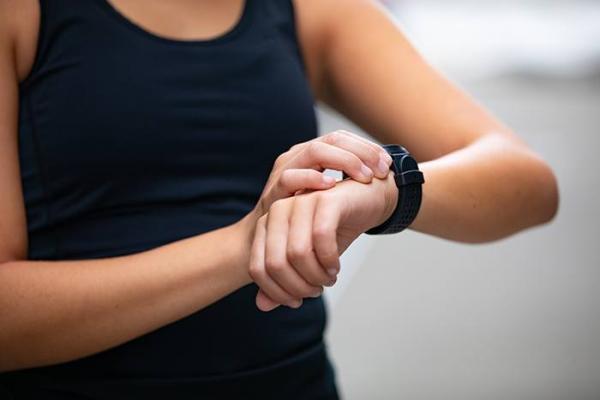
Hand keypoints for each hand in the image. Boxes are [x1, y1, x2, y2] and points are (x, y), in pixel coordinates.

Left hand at [249, 172, 397, 310]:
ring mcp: (300, 202)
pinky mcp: (324, 200)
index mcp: (266, 224)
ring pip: (298, 253)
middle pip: (276, 264)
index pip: (258, 269)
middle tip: (317, 289)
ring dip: (316, 275)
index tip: (297, 300)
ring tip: (328, 278)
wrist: (364, 201)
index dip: (277, 292)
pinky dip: (329, 259)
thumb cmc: (332, 230)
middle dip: (299, 286)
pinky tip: (335, 265)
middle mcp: (278, 211)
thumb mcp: (306, 261)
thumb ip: (282, 282)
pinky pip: (321, 238)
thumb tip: (262, 306)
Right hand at [251, 130, 391, 217]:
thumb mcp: (328, 194)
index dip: (367, 147)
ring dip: (344, 161)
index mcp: (312, 153)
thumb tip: (385, 174)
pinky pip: (291, 177)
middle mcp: (297, 156)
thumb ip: (347, 181)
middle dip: (361, 152)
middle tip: (380, 170)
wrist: (265, 239)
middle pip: (333, 139)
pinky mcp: (273, 191)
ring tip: (364, 176)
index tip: (387, 164)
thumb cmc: (303, 216)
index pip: (342, 138)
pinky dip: (312, 179)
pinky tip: (331, 186)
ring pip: (315, 151)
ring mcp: (284, 171)